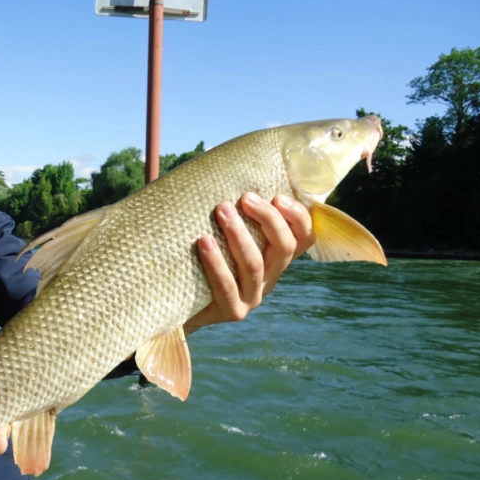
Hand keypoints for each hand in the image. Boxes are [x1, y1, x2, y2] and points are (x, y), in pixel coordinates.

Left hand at [184, 192, 313, 330]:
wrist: (175, 303)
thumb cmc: (198, 258)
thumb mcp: (223, 234)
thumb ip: (235, 212)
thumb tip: (227, 168)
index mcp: (275, 259)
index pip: (304, 238)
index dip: (298, 217)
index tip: (277, 196)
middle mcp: (269, 278)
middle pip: (285, 248)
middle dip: (268, 219)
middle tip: (245, 198)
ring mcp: (252, 298)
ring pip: (255, 265)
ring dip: (239, 234)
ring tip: (221, 210)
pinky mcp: (232, 311)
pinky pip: (227, 286)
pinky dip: (216, 263)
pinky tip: (203, 241)